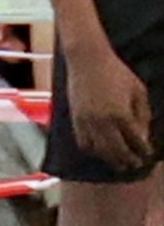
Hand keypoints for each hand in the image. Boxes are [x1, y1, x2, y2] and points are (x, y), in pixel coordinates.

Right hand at [65, 43, 155, 174]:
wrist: (87, 61)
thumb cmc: (116, 72)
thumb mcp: (137, 89)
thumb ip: (143, 112)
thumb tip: (144, 133)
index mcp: (121, 113)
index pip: (135, 140)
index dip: (143, 150)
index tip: (148, 155)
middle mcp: (103, 122)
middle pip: (117, 151)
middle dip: (128, 160)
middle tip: (135, 165)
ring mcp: (88, 123)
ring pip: (100, 151)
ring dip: (111, 160)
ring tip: (119, 164)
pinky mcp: (76, 121)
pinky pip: (84, 144)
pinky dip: (94, 151)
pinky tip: (101, 153)